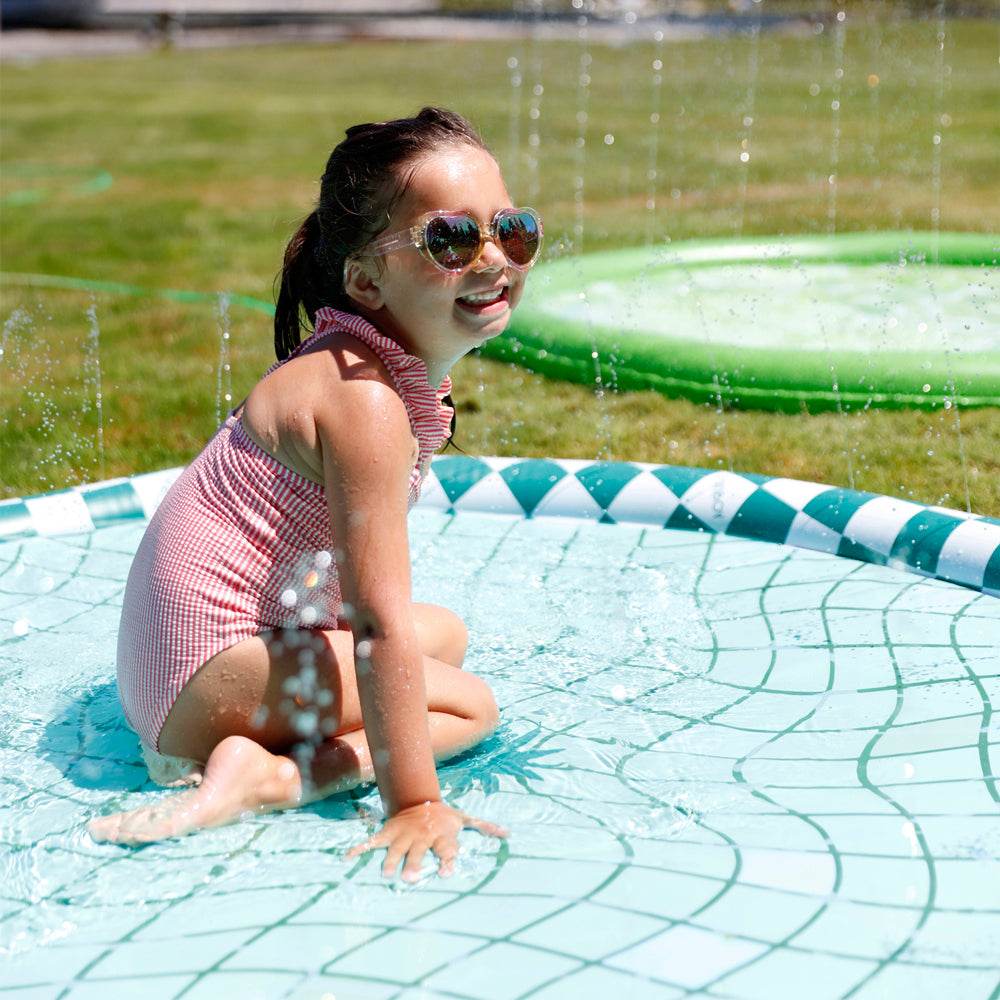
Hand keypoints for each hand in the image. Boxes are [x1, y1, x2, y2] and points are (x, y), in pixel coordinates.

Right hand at [346, 800, 507, 881]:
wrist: (418, 798)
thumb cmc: (444, 816)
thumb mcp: (463, 819)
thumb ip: (483, 827)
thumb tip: (508, 833)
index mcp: (441, 835)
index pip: (446, 848)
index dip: (447, 859)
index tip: (446, 871)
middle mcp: (422, 836)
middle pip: (418, 852)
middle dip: (414, 864)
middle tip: (409, 879)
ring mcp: (403, 835)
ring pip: (395, 849)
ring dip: (391, 860)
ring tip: (387, 874)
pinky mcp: (388, 833)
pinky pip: (372, 842)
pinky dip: (358, 849)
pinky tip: (346, 858)